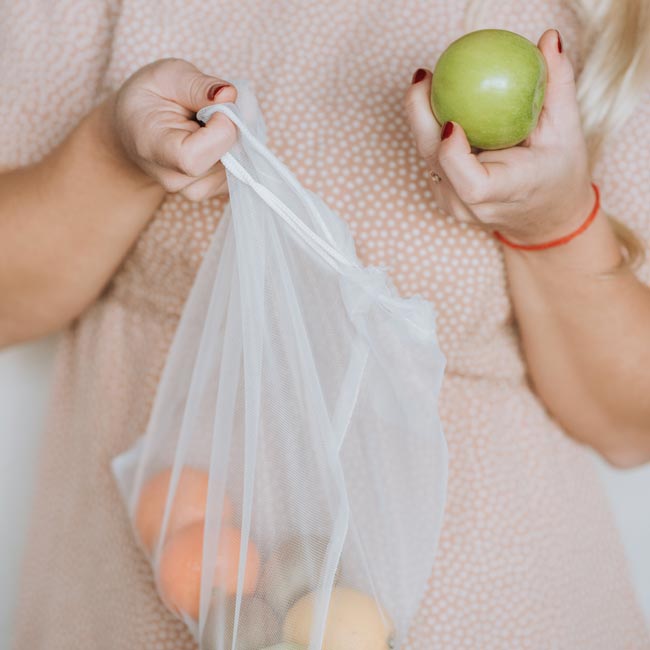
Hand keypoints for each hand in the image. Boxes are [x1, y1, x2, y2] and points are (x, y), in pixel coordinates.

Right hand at [108, 58, 237, 200]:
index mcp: (153, 149)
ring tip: (208, 123)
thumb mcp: (167, 75)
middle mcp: (174, 179)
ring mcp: (194, 190)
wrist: (137, 129)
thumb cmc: (149, 99)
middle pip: (224, 161)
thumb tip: (230, 95)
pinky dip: (236, 150)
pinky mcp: (212, 191)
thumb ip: (198, 85)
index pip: (195, 158)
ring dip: (235, 138)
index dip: (220, 130)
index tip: (216, 105)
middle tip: (214, 108)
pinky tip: (215, 137)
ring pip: (238, 165)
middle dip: (232, 128)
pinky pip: (241, 171)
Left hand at [403, 29, 594, 245]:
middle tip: (425, 76)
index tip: (451, 121)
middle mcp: (472, 205)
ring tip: (427, 81)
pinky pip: (430, 159)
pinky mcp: (443, 195)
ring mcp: (453, 204)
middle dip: (421, 117)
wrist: (543, 216)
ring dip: (421, 118)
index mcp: (506, 192)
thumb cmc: (558, 172)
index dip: (453, 155)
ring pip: (426, 159)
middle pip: (436, 163)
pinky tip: (433, 102)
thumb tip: (547, 40)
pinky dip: (429, 130)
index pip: (472, 185)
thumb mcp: (567, 131)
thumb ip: (558, 87)